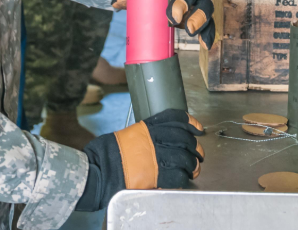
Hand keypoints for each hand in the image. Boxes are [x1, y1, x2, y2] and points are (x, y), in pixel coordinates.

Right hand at [76, 110, 205, 211]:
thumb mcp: (129, 134)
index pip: (175, 119)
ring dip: (192, 164)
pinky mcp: (156, 176)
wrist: (99, 170)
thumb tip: (164, 140)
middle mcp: (154, 140)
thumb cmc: (109, 153)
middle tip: (198, 154)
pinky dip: (184, 177)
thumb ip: (148, 136)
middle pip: (184, 140)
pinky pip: (178, 176)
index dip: (190, 123)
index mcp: (147, 128)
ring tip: (194, 169)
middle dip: (195, 147)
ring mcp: (156, 158)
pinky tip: (184, 178)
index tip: (198, 129)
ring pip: (185, 158)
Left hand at [112, 0, 215, 48]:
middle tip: (172, 16)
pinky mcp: (200, 19)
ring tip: (189, 30)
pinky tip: (204, 44)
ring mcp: (197, 3)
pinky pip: (208, 25)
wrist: (157, 4)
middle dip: (184, 3)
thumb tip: (115, 2)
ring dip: (199, 18)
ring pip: (205, 7)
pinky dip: (207, 34)